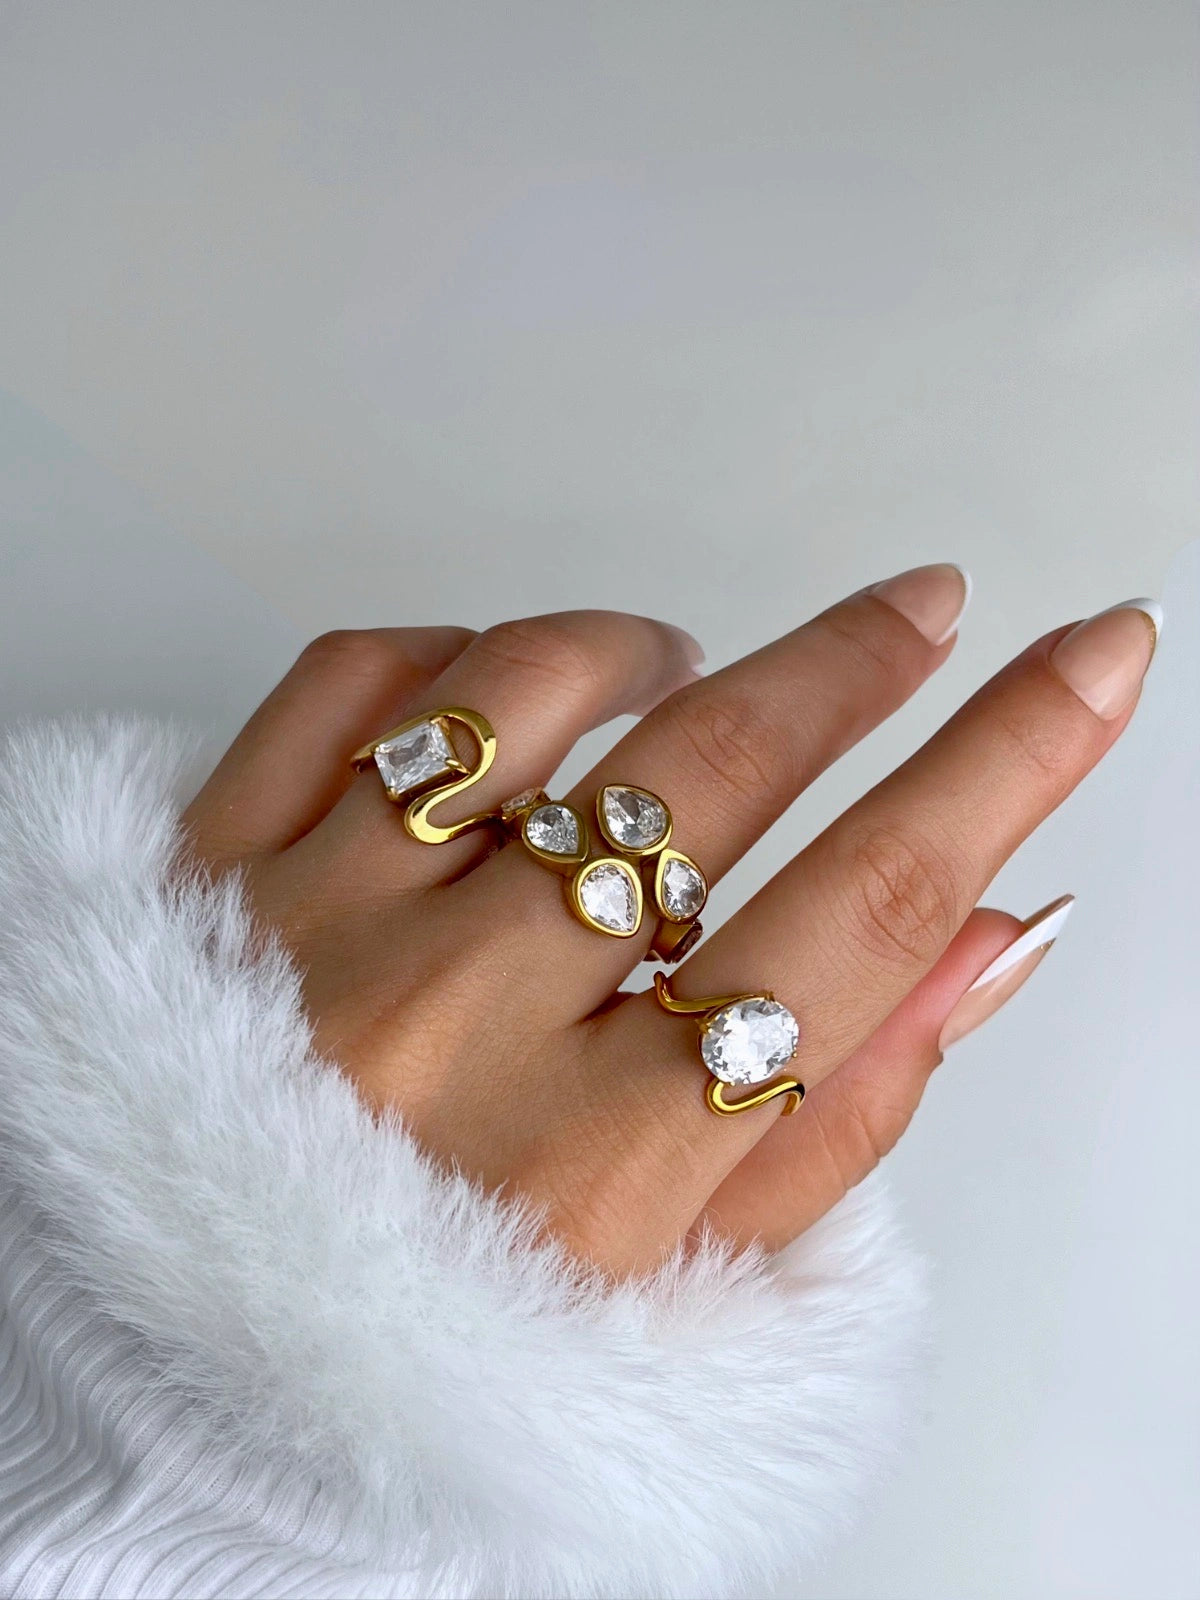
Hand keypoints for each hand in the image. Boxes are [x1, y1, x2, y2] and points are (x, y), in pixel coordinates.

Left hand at [181, 568, 1156, 1273]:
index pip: (857, 915)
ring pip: (524, 692)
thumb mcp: (683, 1279)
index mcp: (593, 1166)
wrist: (200, 1362)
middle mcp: (450, 1036)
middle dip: (852, 664)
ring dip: (639, 651)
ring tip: (678, 672)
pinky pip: (352, 682)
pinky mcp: (208, 874)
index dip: (1005, 763)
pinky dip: (453, 656)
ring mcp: (313, 938)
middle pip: (709, 771)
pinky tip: (501, 699)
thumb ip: (846, 1111)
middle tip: (916, 612)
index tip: (1089, 661)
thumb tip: (992, 927)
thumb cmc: (455, 1337)